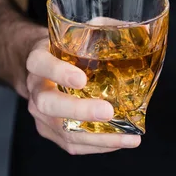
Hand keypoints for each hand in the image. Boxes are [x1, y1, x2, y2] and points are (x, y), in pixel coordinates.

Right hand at [26, 38, 140, 153]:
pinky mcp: (50, 131)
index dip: (58, 72)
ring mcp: (40, 114)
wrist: (44, 69)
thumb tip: (140, 30)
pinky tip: (120, 141)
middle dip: (79, 111)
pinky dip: (97, 146)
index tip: (82, 79)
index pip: (40, 64)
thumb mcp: (78, 32)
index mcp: (38, 60)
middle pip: (48, 104)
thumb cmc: (67, 49)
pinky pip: (71, 144)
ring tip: (127, 137)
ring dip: (96, 137)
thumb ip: (102, 29)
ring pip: (62, 130)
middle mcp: (35, 89)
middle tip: (107, 112)